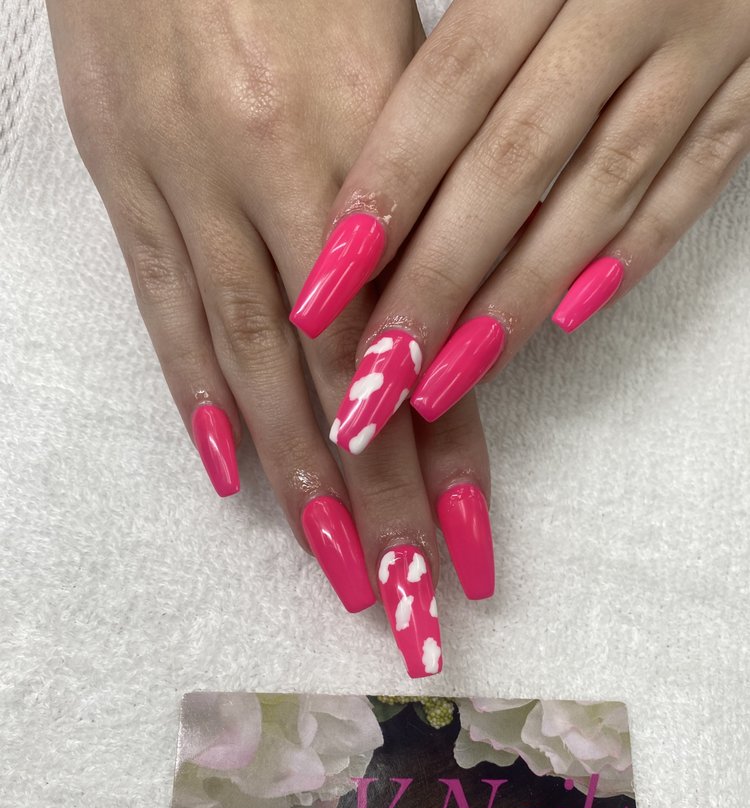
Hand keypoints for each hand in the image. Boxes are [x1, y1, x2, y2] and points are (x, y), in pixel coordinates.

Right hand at [46, 0, 495, 676]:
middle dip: (376, 500)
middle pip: (338, 373)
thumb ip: (421, 190)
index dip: (448, 451)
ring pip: (252, 359)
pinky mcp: (125, 180)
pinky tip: (233, 475)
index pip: (417, 335)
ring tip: (333, 567)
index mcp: (368, 136)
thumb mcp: (396, 50)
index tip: (467, 549)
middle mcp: (278, 176)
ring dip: (295, 477)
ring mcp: (190, 182)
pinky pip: (161, 306)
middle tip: (403, 602)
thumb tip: (441, 321)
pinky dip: (198, 400)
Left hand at [292, 0, 749, 438]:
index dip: (384, 191)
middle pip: (513, 163)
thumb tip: (367, 143)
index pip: (449, 86)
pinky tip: (567, 319)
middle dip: (438, 280)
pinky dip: (633, 255)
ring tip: (449, 379)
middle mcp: (630, 0)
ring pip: (602, 193)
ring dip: (520, 297)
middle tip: (377, 376)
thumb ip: (464, 29)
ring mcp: (708, 45)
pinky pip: (695, 184)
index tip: (323, 285)